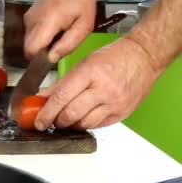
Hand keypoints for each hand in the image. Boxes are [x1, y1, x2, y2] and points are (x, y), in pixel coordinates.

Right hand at [24, 0, 97, 62]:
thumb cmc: (82, 1)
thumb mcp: (84, 26)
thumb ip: (68, 45)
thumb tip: (51, 59)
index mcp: (47, 22)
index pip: (31, 50)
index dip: (39, 59)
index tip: (50, 58)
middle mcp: (32, 20)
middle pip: (29, 48)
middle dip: (41, 53)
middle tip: (59, 46)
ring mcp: (28, 18)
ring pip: (29, 42)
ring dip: (41, 44)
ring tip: (58, 34)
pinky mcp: (27, 17)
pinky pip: (30, 34)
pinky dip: (39, 36)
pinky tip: (53, 28)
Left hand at [33, 37, 158, 130]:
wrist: (144, 57)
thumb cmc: (114, 57)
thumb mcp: (82, 64)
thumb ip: (61, 84)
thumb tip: (41, 99)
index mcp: (90, 73)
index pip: (61, 97)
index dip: (46, 112)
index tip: (38, 121)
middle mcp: (103, 90)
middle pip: (71, 114)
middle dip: (56, 121)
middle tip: (50, 120)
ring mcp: (114, 103)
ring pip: (83, 124)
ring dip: (70, 124)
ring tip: (65, 118)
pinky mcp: (121, 113)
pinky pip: (97, 125)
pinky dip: (85, 124)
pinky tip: (81, 117)